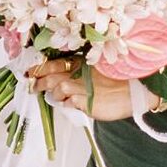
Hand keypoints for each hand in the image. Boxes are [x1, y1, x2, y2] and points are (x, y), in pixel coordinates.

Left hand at [28, 57, 146, 122]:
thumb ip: (79, 72)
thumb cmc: (119, 80)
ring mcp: (84, 89)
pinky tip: (71, 103)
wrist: (137, 90)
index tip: (29, 72)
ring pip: (58, 89)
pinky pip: (70, 103)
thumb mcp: (96, 70)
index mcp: (82, 63)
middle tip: (34, 86)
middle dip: (38, 82)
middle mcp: (81, 74)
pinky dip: (66, 104)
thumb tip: (59, 78)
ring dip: (53, 94)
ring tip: (55, 96)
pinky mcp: (88, 103)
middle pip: (51, 77)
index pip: (54, 64)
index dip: (39, 68)